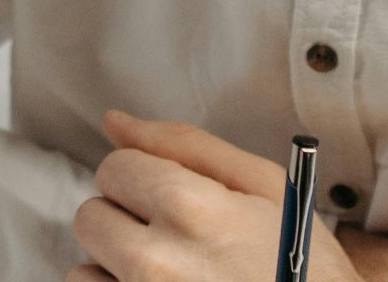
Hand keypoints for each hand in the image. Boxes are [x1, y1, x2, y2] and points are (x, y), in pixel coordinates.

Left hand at [69, 110, 361, 281]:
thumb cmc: (303, 264)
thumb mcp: (264, 189)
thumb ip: (184, 146)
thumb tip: (113, 121)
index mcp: (189, 209)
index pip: (114, 168)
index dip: (146, 179)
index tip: (178, 203)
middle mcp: (155, 264)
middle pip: (90, 218)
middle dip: (127, 223)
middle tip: (180, 245)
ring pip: (83, 271)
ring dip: (117, 271)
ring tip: (175, 280)